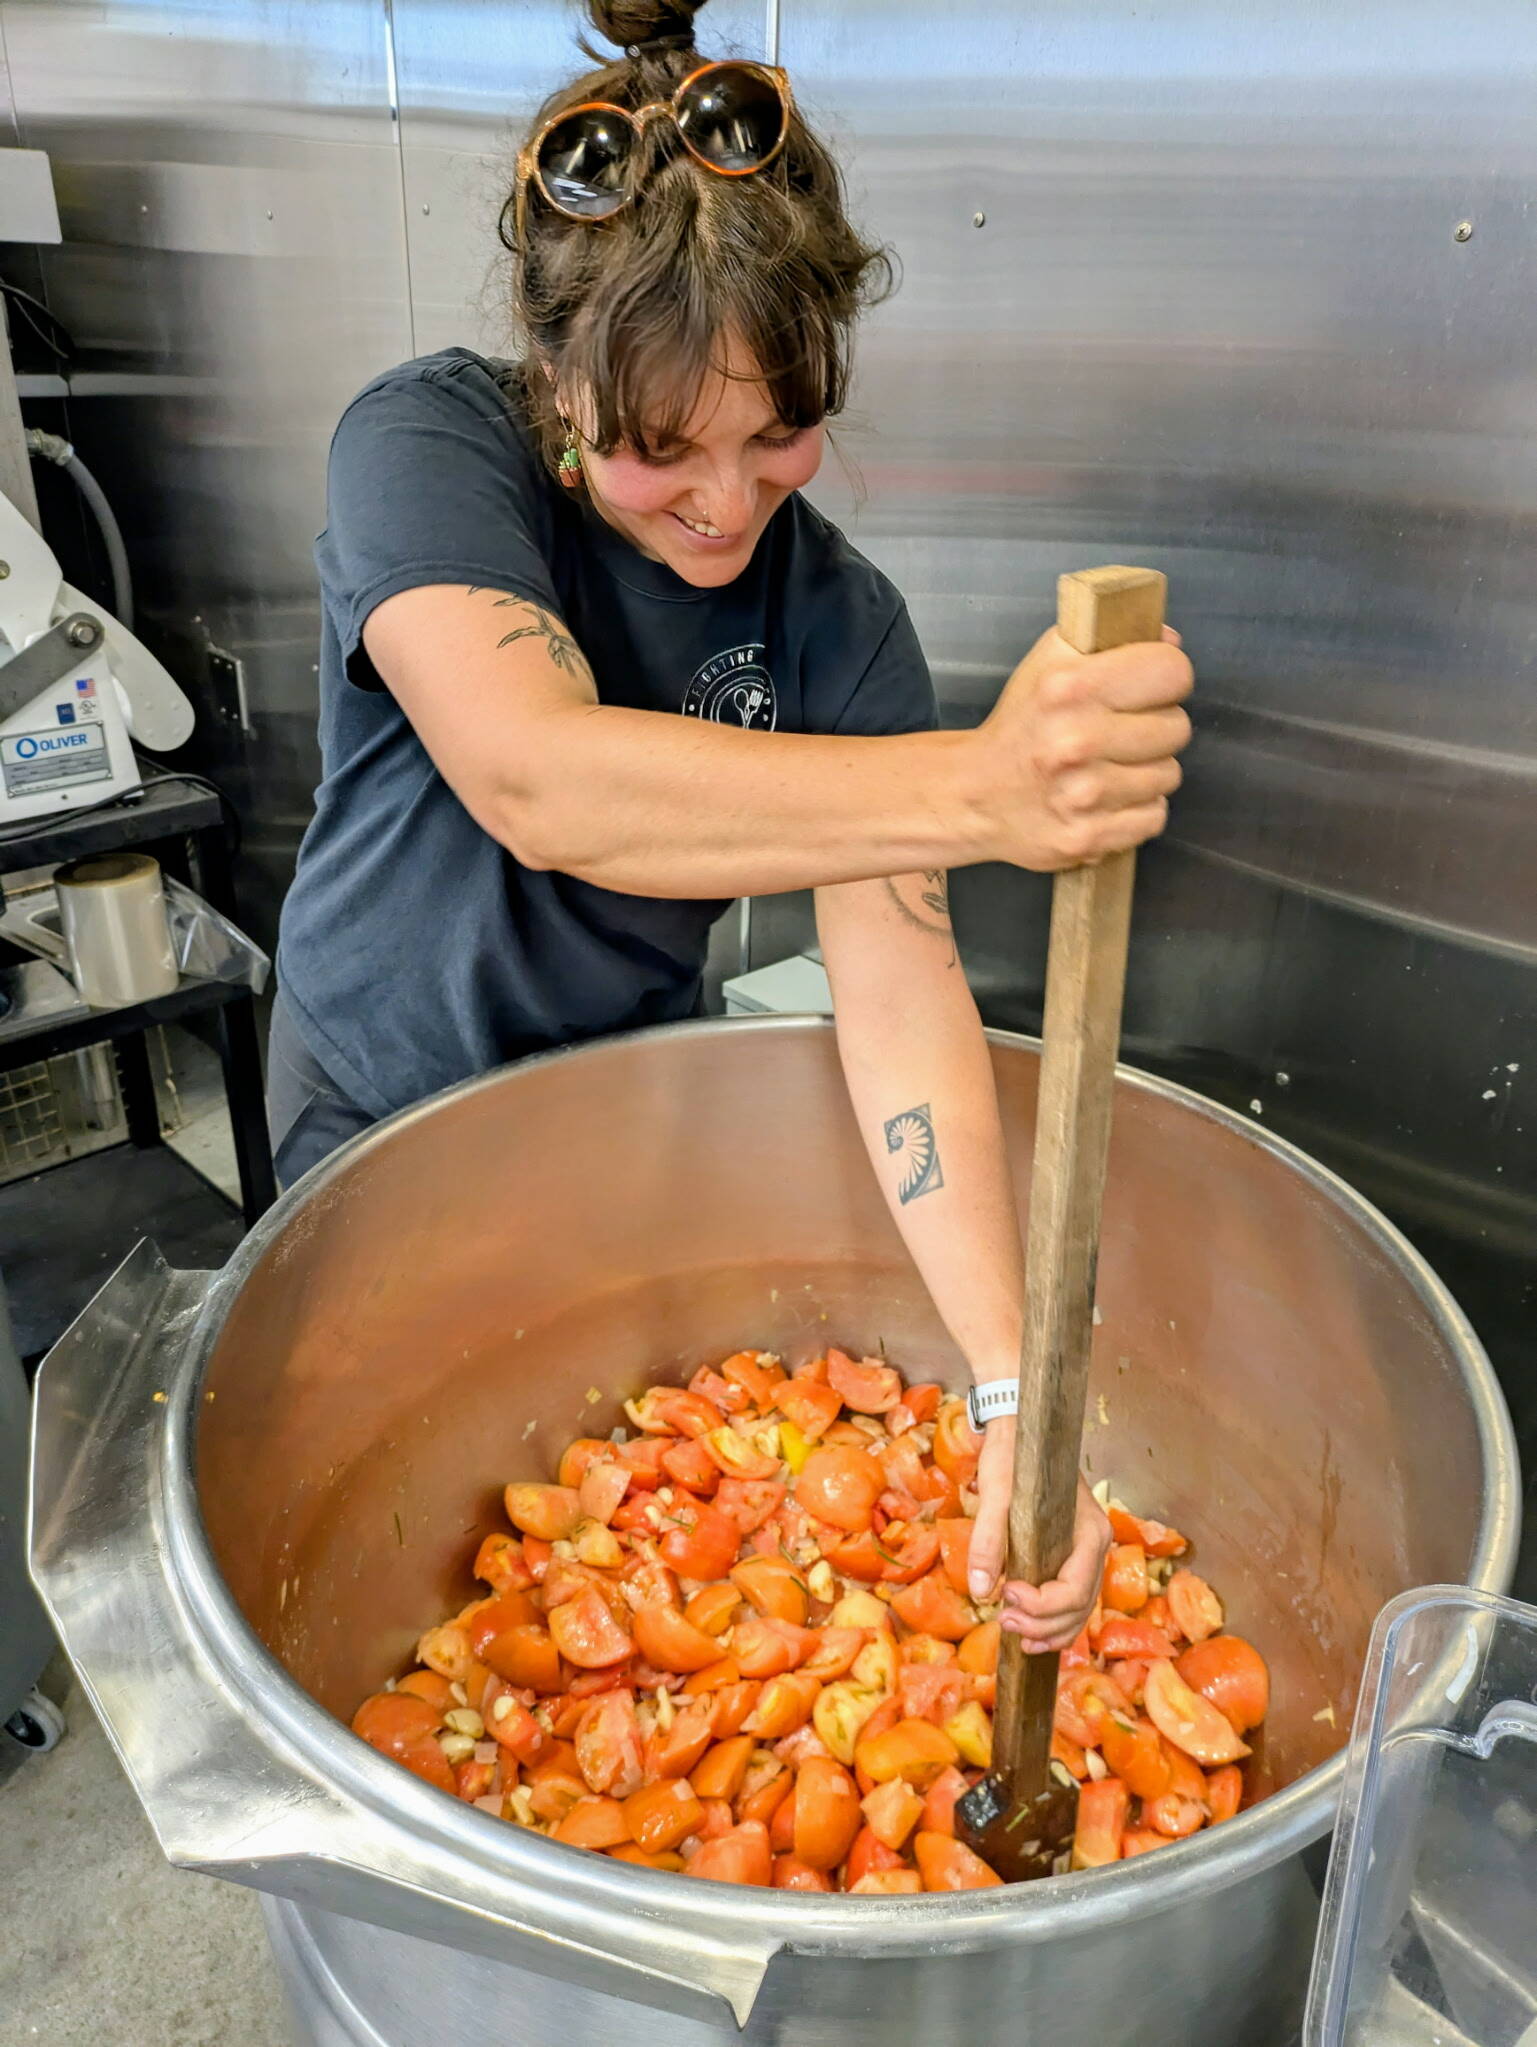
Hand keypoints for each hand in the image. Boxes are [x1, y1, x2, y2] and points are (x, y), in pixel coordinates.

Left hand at [967, 1417, 1111, 1653]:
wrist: (1021, 1430)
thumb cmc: (1013, 1458)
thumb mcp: (996, 1494)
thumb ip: (989, 1541)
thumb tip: (981, 1592)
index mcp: (1089, 1532)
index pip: (1075, 1589)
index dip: (1042, 1606)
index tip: (1006, 1596)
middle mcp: (1096, 1546)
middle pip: (1080, 1606)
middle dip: (1044, 1625)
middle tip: (1004, 1623)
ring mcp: (1087, 1552)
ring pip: (1079, 1609)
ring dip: (1051, 1630)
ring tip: (1016, 1636)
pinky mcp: (1071, 1554)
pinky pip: (1072, 1599)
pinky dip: (1055, 1621)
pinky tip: (1031, 1631)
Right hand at [974, 624, 1192, 871]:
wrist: (975, 795)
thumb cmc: (1020, 727)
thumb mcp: (1047, 665)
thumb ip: (1105, 642)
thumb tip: (1169, 639)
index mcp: (1069, 688)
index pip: (1171, 672)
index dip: (1168, 679)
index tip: (1151, 690)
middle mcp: (1077, 741)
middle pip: (1177, 728)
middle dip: (1156, 729)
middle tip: (1122, 734)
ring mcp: (1083, 795)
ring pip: (1168, 775)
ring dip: (1146, 772)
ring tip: (1109, 768)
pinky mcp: (1088, 836)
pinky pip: (1153, 817)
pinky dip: (1136, 810)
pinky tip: (1107, 799)